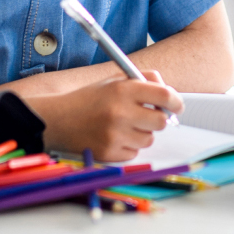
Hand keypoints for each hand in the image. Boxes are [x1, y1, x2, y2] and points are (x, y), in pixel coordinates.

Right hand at [32, 70, 184, 162]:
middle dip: (158, 120)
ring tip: (123, 126)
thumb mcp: (115, 81)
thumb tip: (171, 98)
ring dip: (142, 134)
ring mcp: (114, 134)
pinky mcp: (109, 153)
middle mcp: (120, 111)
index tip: (176, 106)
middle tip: (149, 117)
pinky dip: (129, 146)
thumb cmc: (91, 99)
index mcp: (123, 89)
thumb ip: (145, 82)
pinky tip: (113, 137)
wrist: (57, 120)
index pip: (165, 96)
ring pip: (148, 139)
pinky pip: (134, 152)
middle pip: (161, 122)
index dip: (176, 102)